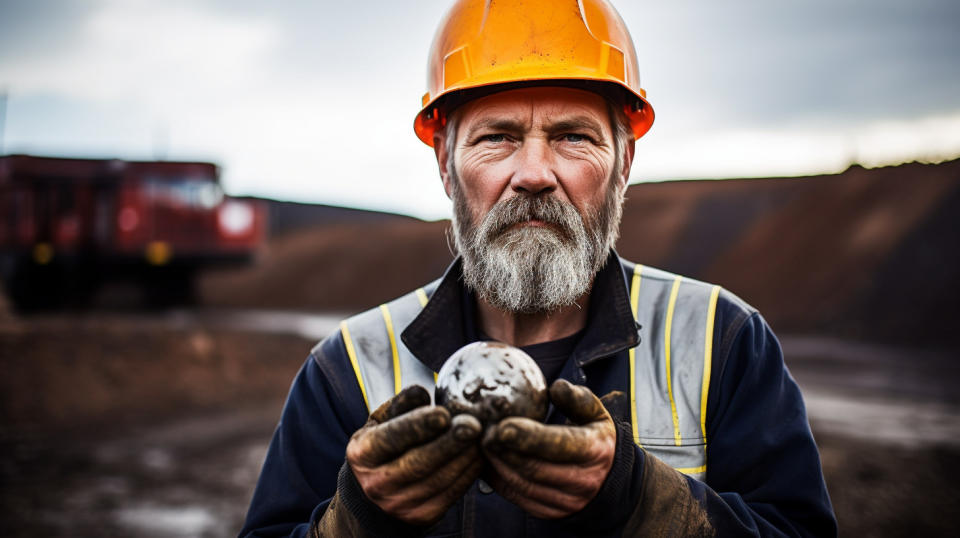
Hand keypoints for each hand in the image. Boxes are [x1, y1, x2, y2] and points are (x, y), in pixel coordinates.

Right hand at [346, 385, 482, 525]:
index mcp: (363, 454)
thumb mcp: (381, 421)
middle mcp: (378, 483)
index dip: (418, 426)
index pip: (391, 438)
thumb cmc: (382, 445)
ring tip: (480, 436)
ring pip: (439, 479)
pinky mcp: (423, 515)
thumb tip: (421, 392)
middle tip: (473, 425)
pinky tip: (477, 454)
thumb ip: (401, 405)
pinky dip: (468, 472)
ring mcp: (400, 503)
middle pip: (419, 462)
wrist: (375, 492)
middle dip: (449, 442)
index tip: (443, 414)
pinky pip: (451, 493)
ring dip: (464, 457)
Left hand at [482, 379, 616, 518]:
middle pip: (535, 467)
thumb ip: (577, 399)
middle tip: (484, 432)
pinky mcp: (549, 512)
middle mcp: (582, 480)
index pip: (559, 445)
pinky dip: (498, 480)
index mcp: (594, 451)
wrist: (608, 479)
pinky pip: (517, 496)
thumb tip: (556, 387)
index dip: (528, 437)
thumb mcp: (596, 414)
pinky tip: (487, 462)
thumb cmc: (594, 438)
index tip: (502, 426)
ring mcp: (565, 501)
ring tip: (482, 444)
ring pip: (523, 484)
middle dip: (505, 450)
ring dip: (498, 465)